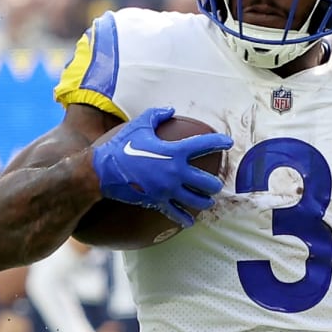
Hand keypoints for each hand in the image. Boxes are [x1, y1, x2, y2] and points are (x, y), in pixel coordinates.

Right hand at [88, 106, 231, 226]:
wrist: (103, 171)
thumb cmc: (121, 146)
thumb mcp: (139, 126)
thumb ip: (156, 116)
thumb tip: (170, 110)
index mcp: (174, 152)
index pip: (204, 145)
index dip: (218, 142)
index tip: (228, 142)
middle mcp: (175, 172)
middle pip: (207, 183)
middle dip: (214, 184)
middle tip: (215, 183)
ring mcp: (168, 190)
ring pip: (197, 201)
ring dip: (205, 201)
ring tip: (208, 201)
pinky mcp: (158, 202)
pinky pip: (176, 214)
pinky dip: (185, 219)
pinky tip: (191, 221)